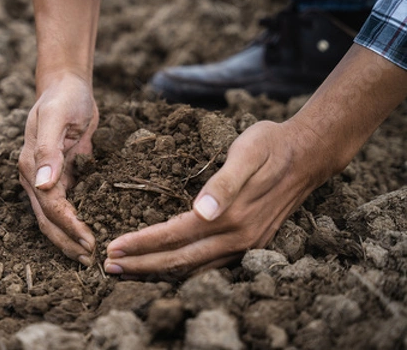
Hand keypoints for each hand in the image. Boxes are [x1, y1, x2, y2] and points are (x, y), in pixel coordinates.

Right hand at [19, 72, 98, 265]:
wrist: (67, 86)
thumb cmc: (62, 98)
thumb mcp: (56, 119)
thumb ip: (48, 151)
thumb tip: (41, 185)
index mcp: (30, 167)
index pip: (51, 208)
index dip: (69, 228)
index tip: (90, 242)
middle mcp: (36, 177)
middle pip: (49, 220)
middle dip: (68, 242)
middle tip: (91, 261)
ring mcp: (49, 178)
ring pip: (56, 217)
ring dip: (70, 237)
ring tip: (89, 255)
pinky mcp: (64, 174)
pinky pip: (68, 203)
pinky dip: (77, 220)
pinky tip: (92, 229)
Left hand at [103, 120, 330, 276]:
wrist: (309, 154)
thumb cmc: (271, 146)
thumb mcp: (246, 153)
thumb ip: (224, 183)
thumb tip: (202, 211)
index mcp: (231, 216)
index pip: (174, 236)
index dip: (142, 244)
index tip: (114, 246)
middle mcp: (238, 237)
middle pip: (180, 260)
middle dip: (141, 265)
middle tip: (109, 266)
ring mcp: (247, 245)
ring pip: (194, 268)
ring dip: (158, 271)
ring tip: (129, 271)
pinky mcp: (251, 244)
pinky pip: (209, 265)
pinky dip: (182, 270)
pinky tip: (167, 267)